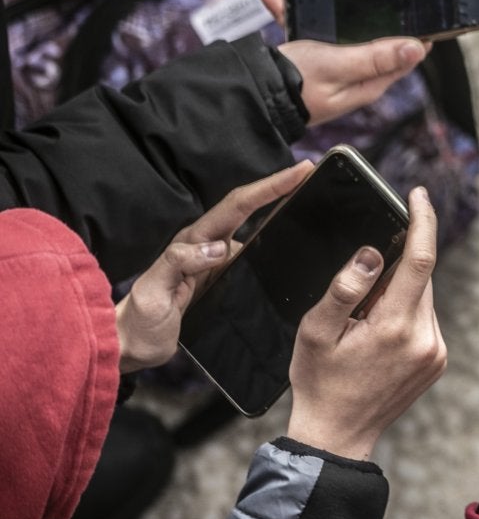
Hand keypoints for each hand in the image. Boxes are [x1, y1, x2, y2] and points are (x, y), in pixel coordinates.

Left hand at [114, 162, 313, 371]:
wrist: (130, 346)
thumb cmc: (140, 322)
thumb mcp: (154, 293)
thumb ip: (179, 264)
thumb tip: (220, 247)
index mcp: (192, 242)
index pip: (236, 207)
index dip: (268, 187)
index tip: (298, 171)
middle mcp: (205, 244)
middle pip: (247, 208)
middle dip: (278, 187)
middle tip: (309, 172)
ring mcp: (212, 260)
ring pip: (251, 228)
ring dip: (276, 210)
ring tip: (307, 198)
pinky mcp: (219, 276)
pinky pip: (249, 252)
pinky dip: (269, 240)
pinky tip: (284, 241)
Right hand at [263, 0, 428, 125]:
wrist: (249, 94)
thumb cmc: (294, 84)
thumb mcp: (340, 65)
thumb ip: (376, 58)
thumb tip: (417, 49)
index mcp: (367, 83)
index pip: (403, 58)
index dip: (415, 36)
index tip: (423, 11)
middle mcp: (352, 76)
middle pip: (374, 41)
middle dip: (375, 15)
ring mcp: (329, 68)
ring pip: (337, 32)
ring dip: (328, 10)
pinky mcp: (305, 60)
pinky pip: (305, 30)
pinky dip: (292, 13)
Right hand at [285, 187, 447, 459]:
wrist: (336, 434)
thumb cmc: (319, 382)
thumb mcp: (316, 331)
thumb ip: (344, 288)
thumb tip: (371, 253)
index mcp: (396, 327)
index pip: (421, 259)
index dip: (422, 221)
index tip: (418, 195)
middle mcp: (426, 338)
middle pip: (419, 278)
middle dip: (392, 270)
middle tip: (358, 298)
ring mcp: (436, 351)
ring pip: (421, 298)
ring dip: (397, 295)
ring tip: (362, 325)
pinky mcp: (438, 360)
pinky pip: (423, 319)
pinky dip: (404, 314)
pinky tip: (377, 338)